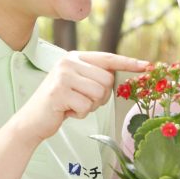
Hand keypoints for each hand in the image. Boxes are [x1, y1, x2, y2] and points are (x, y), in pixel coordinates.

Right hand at [17, 51, 148, 141]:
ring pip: (99, 94)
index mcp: (75, 57)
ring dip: (90, 106)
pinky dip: (80, 114)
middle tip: (83, 102)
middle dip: (101, 97)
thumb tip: (117, 76)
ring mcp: (63, 76)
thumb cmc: (59, 104)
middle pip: (107, 80)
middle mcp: (68, 62)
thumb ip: (94, 77)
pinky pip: (87, 107)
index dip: (128, 62)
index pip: (107, 58)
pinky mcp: (60, 92)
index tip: (147, 65)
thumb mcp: (77, 84)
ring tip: (73, 106)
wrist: (32, 121)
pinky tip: (67, 112)